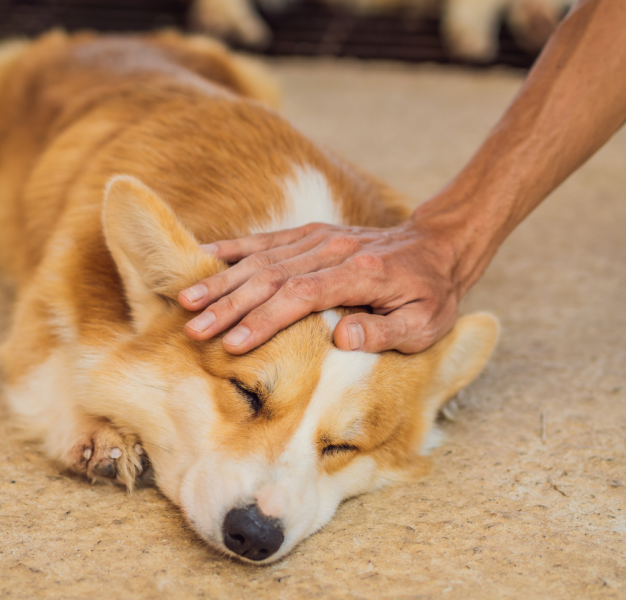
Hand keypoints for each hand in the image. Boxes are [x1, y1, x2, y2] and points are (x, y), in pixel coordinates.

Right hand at [178, 220, 475, 353]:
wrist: (438, 246)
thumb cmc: (432, 294)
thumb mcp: (425, 324)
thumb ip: (384, 331)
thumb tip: (343, 337)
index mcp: (362, 272)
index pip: (304, 295)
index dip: (267, 319)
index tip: (234, 343)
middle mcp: (335, 249)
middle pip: (272, 276)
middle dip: (231, 305)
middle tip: (196, 331)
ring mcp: (320, 238)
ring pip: (262, 258)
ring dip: (222, 281)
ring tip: (187, 303)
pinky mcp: (311, 234)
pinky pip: (265, 241)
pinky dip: (232, 249)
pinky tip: (201, 259)